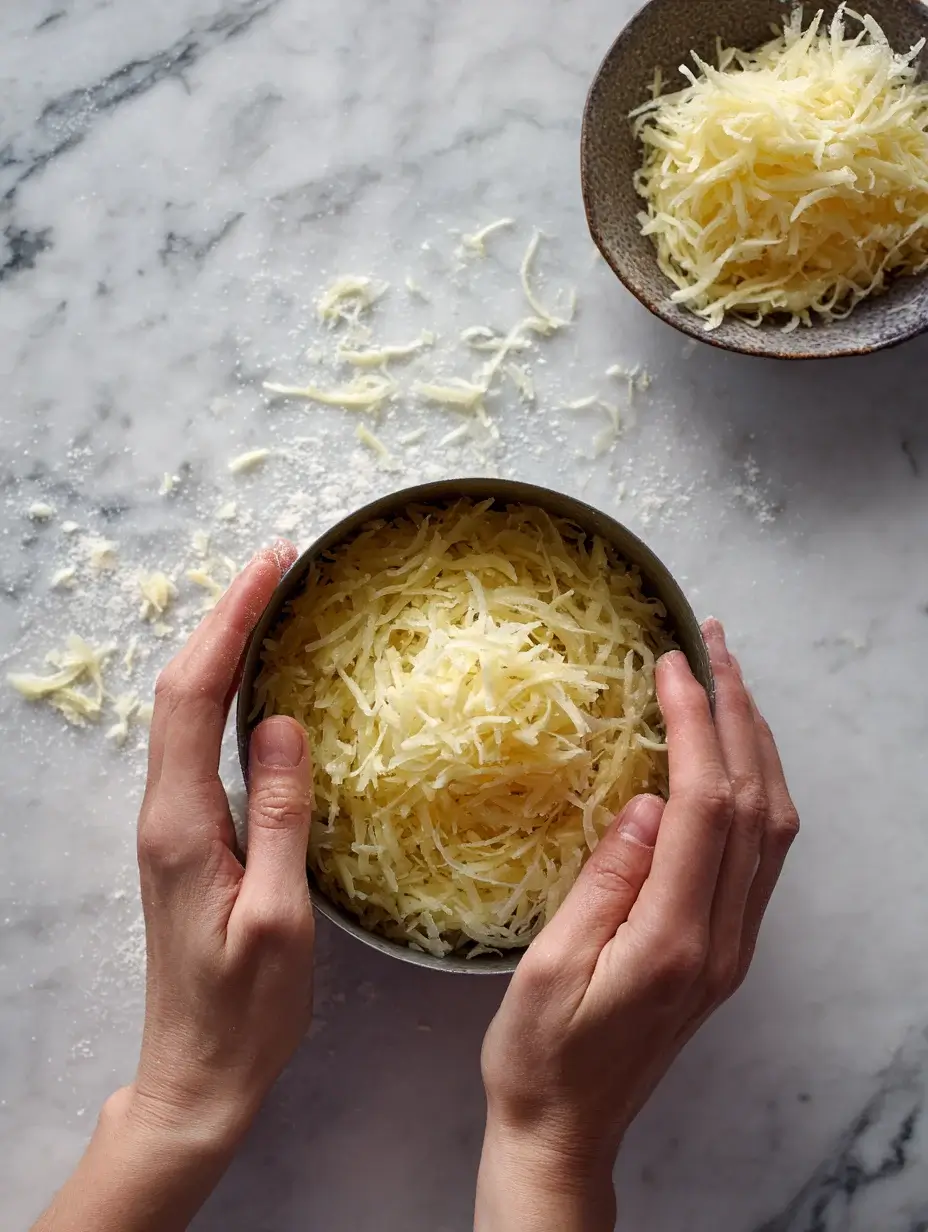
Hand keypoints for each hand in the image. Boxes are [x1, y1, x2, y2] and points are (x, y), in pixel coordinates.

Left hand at [32, 543, 315, 1231]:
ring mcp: (173, 823)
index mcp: (182, 823)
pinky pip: (203, 743)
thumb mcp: (278, 916)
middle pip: (182, 690)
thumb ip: (282, 817)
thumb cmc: (245, 1009)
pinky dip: (229, 694)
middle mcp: (165, 812)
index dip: (231, 623)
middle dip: (225, 617)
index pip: (196, 697)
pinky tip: (262, 684)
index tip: (273, 567)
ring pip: (188, 712)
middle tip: (279, 564)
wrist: (197, 1072)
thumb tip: (285, 723)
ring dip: (224, 649)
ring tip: (273, 603)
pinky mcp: (189, 837)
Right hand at [476, 620, 798, 1231]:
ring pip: (771, 825)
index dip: (693, 724)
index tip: (670, 665)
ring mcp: (732, 945)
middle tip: (710, 643)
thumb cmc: (540, 1057)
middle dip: (737, 711)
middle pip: (754, 803)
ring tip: (728, 679)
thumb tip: (646, 803)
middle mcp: (721, 939)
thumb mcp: (547, 969)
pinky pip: (762, 852)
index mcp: (674, 939)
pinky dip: (755, 787)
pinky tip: (731, 756)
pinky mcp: (726, 948)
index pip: (702, 806)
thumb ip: (604, 884)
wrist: (568, 1131)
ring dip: (755, 743)